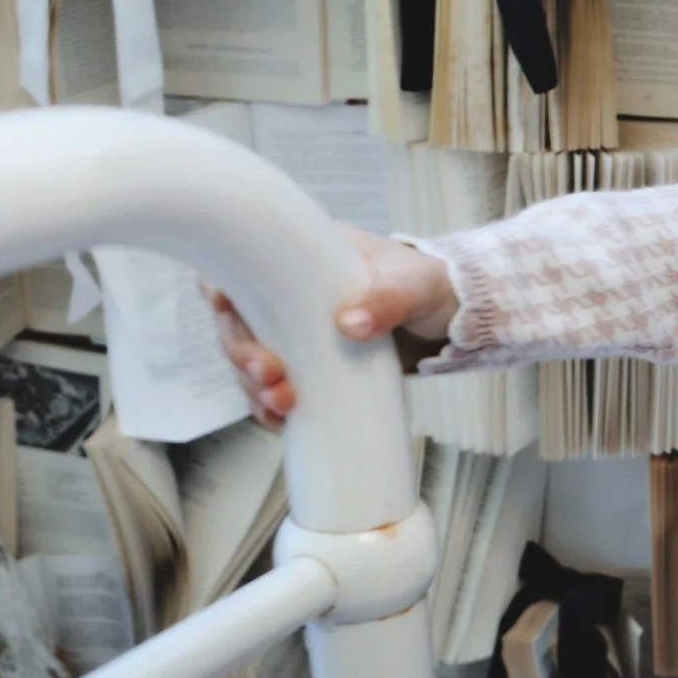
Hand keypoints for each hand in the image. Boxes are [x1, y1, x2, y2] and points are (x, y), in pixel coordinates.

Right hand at [202, 224, 458, 427]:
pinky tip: (277, 420)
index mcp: (307, 257)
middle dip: (243, 353)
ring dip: (253, 385)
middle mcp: (291, 294)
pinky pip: (274, 385)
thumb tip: (349, 324)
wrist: (455, 318)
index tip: (224, 307)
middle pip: (239, 321)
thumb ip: (388, 300)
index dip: (222, 283)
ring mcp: (297, 331)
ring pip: (251, 358)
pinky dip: (269, 404)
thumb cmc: (432, 285)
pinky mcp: (311, 364)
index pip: (245, 263)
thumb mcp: (415, 287)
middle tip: (269, 377)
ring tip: (279, 405)